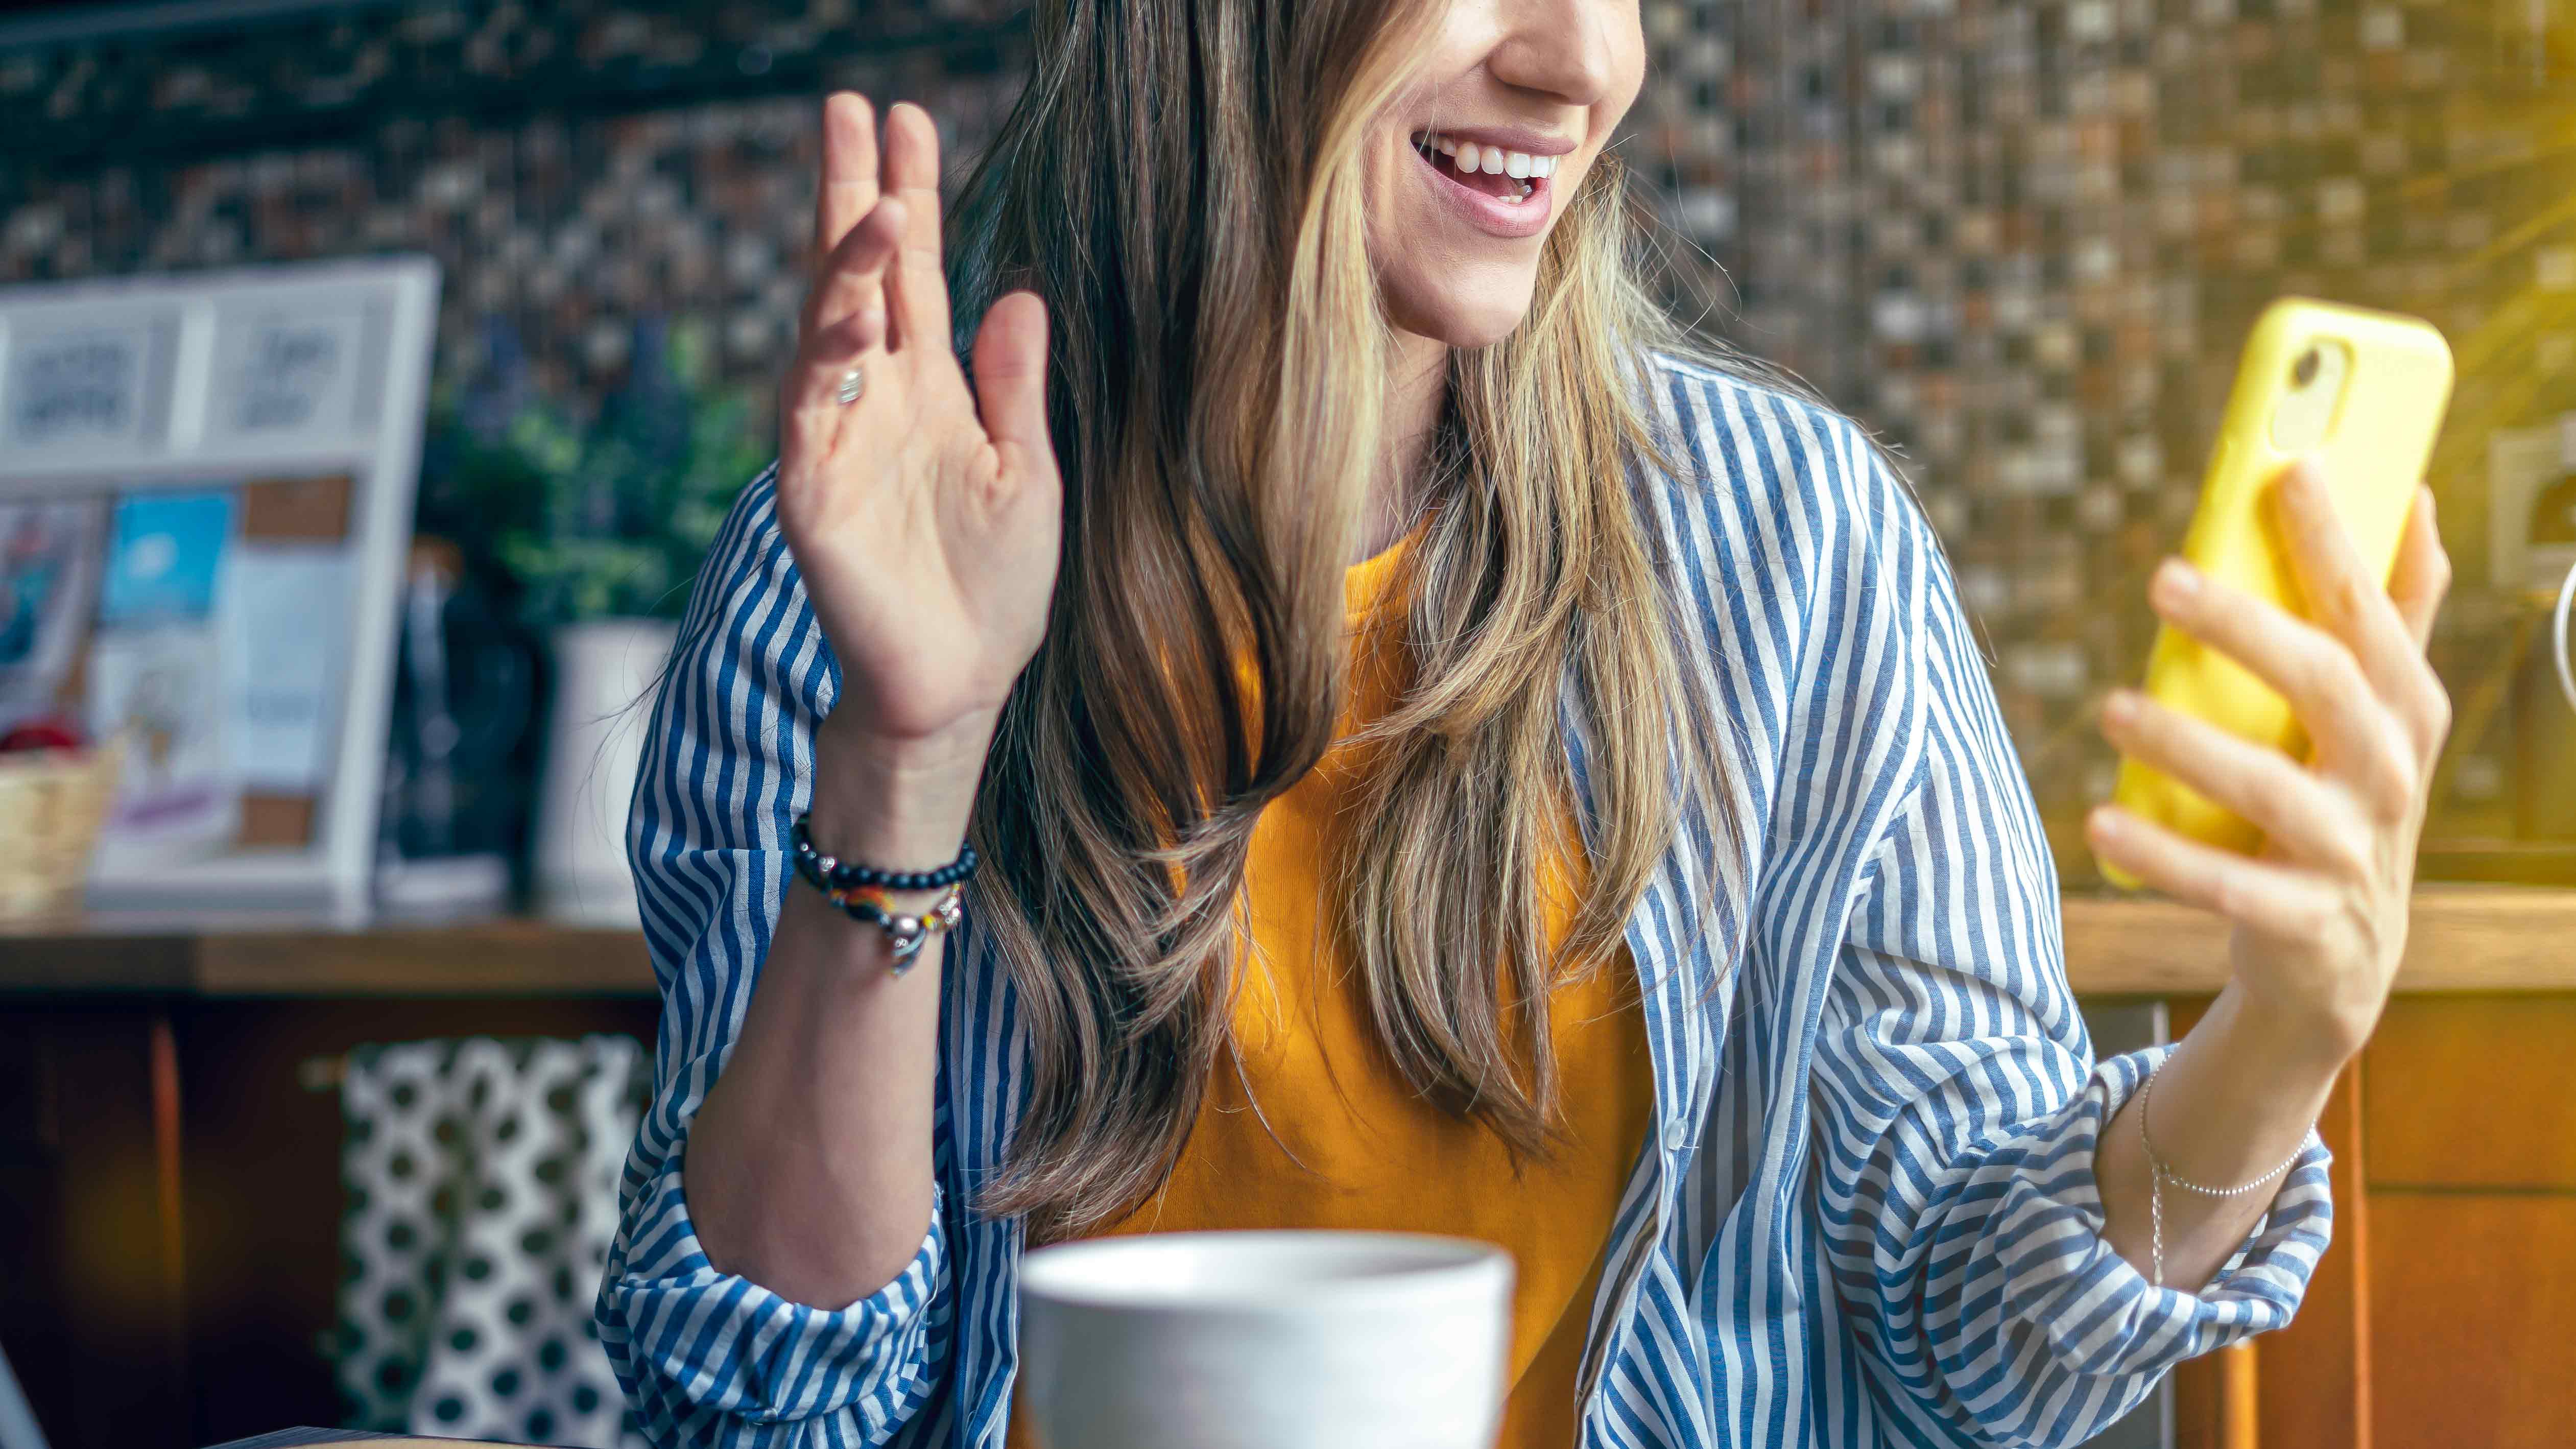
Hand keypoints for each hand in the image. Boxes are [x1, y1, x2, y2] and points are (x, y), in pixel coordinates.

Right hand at [778, 92, 1061, 776]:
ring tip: (879, 201)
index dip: (912, 200)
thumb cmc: (992, 591)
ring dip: (850, 264)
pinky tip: (851, 306)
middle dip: (854, 194)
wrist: (957, 686)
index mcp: (933, 392)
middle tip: (851, 106)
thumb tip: (1017, 292)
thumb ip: (1013, 386)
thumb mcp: (1025, 472)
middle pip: (860, 277)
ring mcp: (838, 439)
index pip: (918, 276)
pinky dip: (826, 353)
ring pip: (830, 329)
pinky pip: (809, 406)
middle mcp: (878, 400)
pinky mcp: (811, 489)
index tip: (905, 121)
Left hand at [2088, 460, 2453, 1064]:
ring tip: (2110, 707)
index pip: (2372, 611)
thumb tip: (2414, 499)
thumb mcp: (2382, 717)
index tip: (2289, 470)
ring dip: (2185, 741)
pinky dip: (2161, 854)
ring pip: (2269, 786)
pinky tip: (2101, 821)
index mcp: (2404, 713)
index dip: (2334, 541)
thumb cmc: (2347, 806)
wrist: (2340, 959)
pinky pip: (2225, 885)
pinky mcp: (2301, 921)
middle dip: (2245, 624)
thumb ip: (2396, 615)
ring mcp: (2349, 853)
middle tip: (2162, 578)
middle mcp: (2390, 776)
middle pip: (2324, 682)